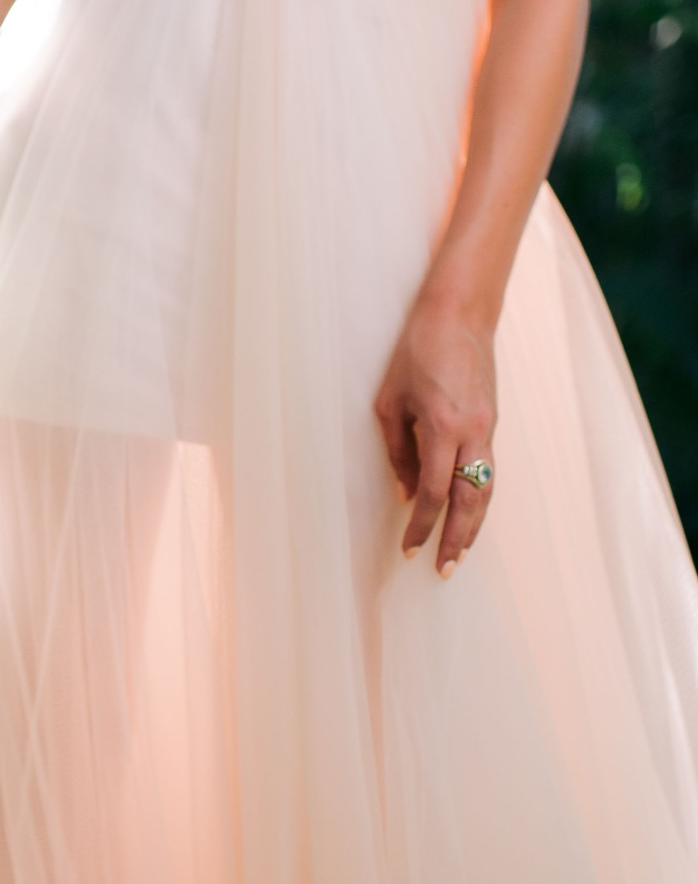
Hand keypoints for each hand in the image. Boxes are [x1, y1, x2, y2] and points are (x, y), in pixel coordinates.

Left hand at [373, 290, 496, 575]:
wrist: (461, 313)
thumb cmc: (417, 350)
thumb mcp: (390, 401)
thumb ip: (398, 451)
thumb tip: (407, 493)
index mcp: (443, 427)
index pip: (434, 493)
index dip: (422, 526)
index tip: (409, 549)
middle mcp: (473, 433)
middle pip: (469, 502)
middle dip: (457, 540)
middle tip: (445, 570)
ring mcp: (488, 429)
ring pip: (486, 491)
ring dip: (474, 526)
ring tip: (461, 554)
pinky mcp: (493, 424)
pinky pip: (489, 472)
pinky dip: (480, 500)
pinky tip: (470, 516)